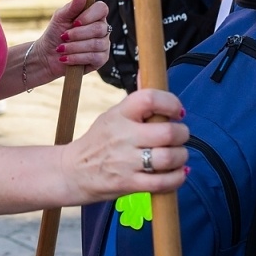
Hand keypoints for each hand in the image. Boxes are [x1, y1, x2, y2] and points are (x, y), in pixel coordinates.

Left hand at [33, 0, 107, 83]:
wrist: (48, 55)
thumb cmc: (55, 33)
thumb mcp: (61, 17)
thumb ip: (73, 5)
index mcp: (94, 15)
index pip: (102, 8)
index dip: (89, 16)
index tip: (74, 22)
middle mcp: (102, 28)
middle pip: (99, 28)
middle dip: (78, 34)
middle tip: (63, 36)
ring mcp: (103, 44)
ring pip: (96, 44)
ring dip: (75, 47)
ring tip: (61, 48)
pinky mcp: (101, 59)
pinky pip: (95, 57)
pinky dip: (77, 58)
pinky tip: (66, 58)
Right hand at [63, 88, 188, 202]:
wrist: (72, 171)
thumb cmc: (98, 141)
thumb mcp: (112, 115)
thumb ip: (135, 100)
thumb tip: (147, 71)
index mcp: (119, 114)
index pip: (149, 99)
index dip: (171, 103)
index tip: (177, 112)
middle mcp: (122, 136)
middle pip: (167, 132)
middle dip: (182, 134)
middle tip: (179, 136)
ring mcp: (125, 161)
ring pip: (168, 158)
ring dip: (181, 156)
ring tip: (178, 155)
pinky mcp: (129, 184)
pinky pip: (162, 182)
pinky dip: (177, 177)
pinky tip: (177, 173)